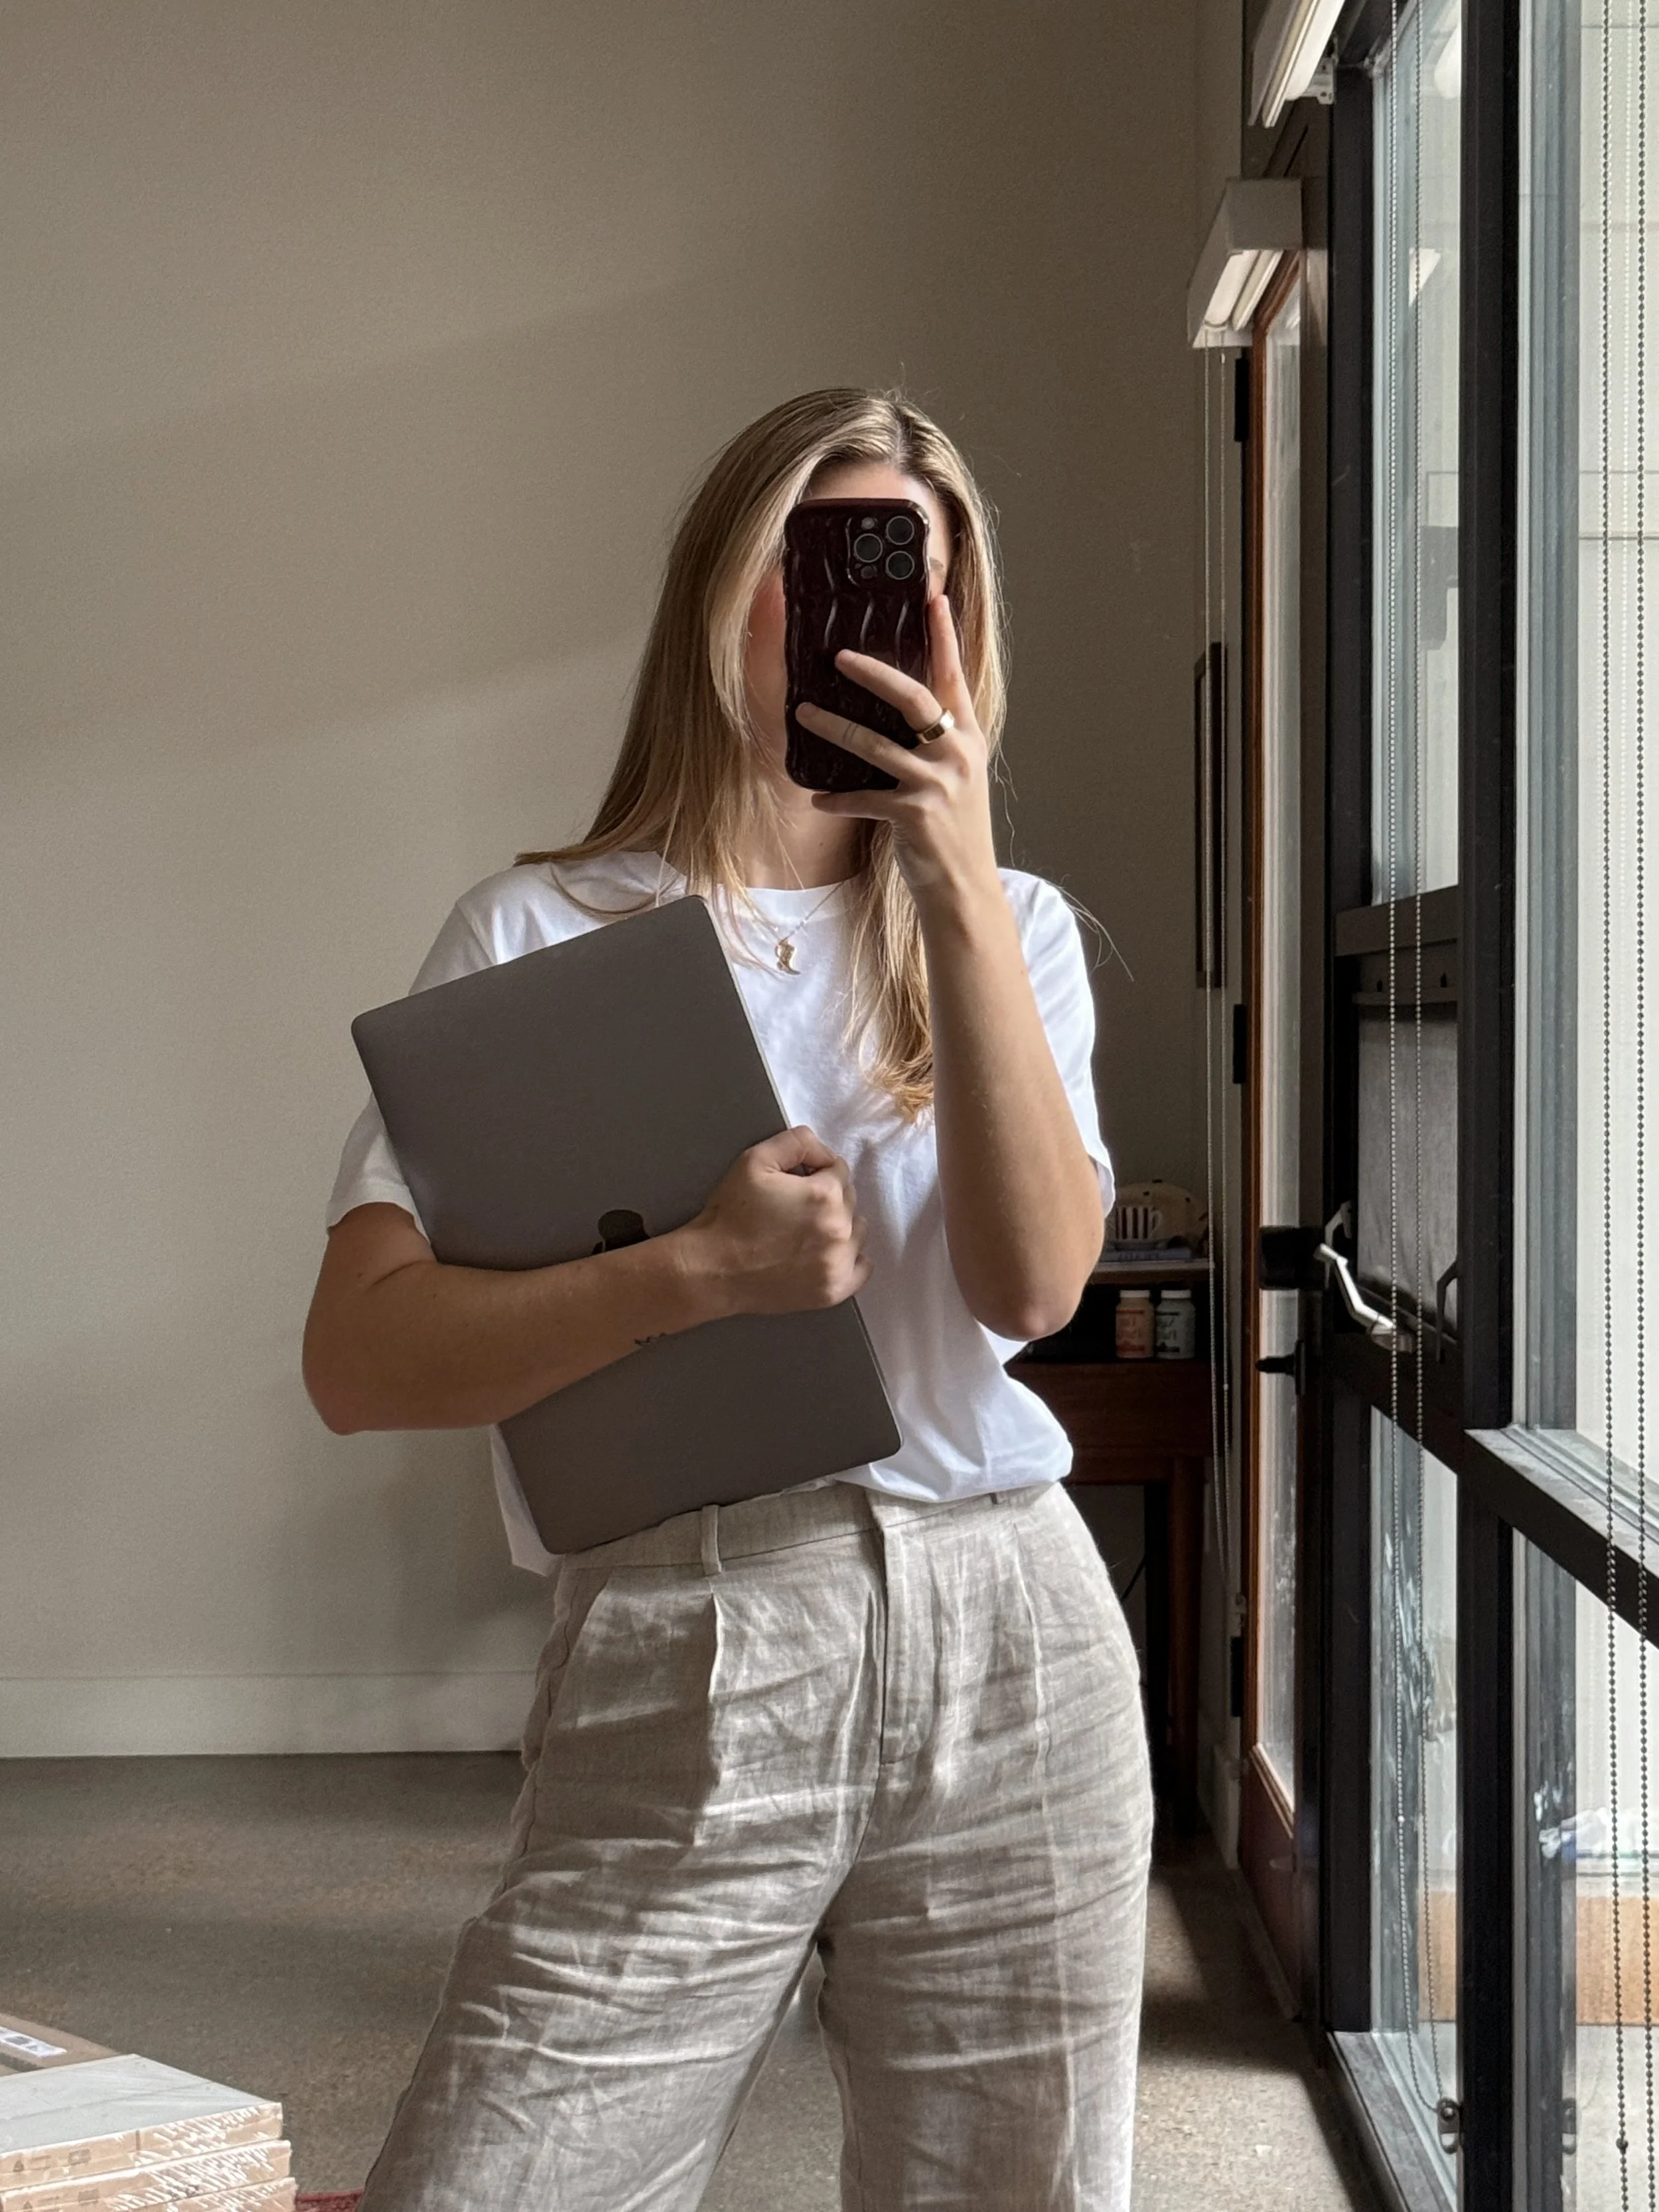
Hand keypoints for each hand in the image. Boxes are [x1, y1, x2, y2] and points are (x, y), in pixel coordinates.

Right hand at [675, 1126, 869, 1318]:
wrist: (713, 1269)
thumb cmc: (730, 1214)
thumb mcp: (754, 1160)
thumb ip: (797, 1141)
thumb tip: (823, 1152)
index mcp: (824, 1195)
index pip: (839, 1170)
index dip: (816, 1171)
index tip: (796, 1182)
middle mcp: (839, 1230)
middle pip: (850, 1200)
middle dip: (827, 1197)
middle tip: (794, 1208)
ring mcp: (838, 1263)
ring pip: (857, 1231)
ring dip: (840, 1225)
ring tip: (806, 1231)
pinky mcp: (833, 1290)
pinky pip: (862, 1268)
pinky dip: (850, 1258)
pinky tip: (827, 1253)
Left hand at [792, 593, 1000, 902]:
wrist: (963, 888)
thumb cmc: (952, 833)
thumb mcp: (954, 781)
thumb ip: (933, 746)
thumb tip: (889, 714)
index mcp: (968, 740)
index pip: (954, 677)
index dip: (944, 637)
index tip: (934, 599)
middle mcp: (956, 755)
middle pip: (913, 697)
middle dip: (873, 673)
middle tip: (838, 656)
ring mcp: (936, 783)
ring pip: (874, 743)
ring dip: (833, 728)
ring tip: (804, 714)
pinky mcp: (914, 813)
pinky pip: (862, 796)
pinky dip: (836, 798)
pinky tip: (817, 798)